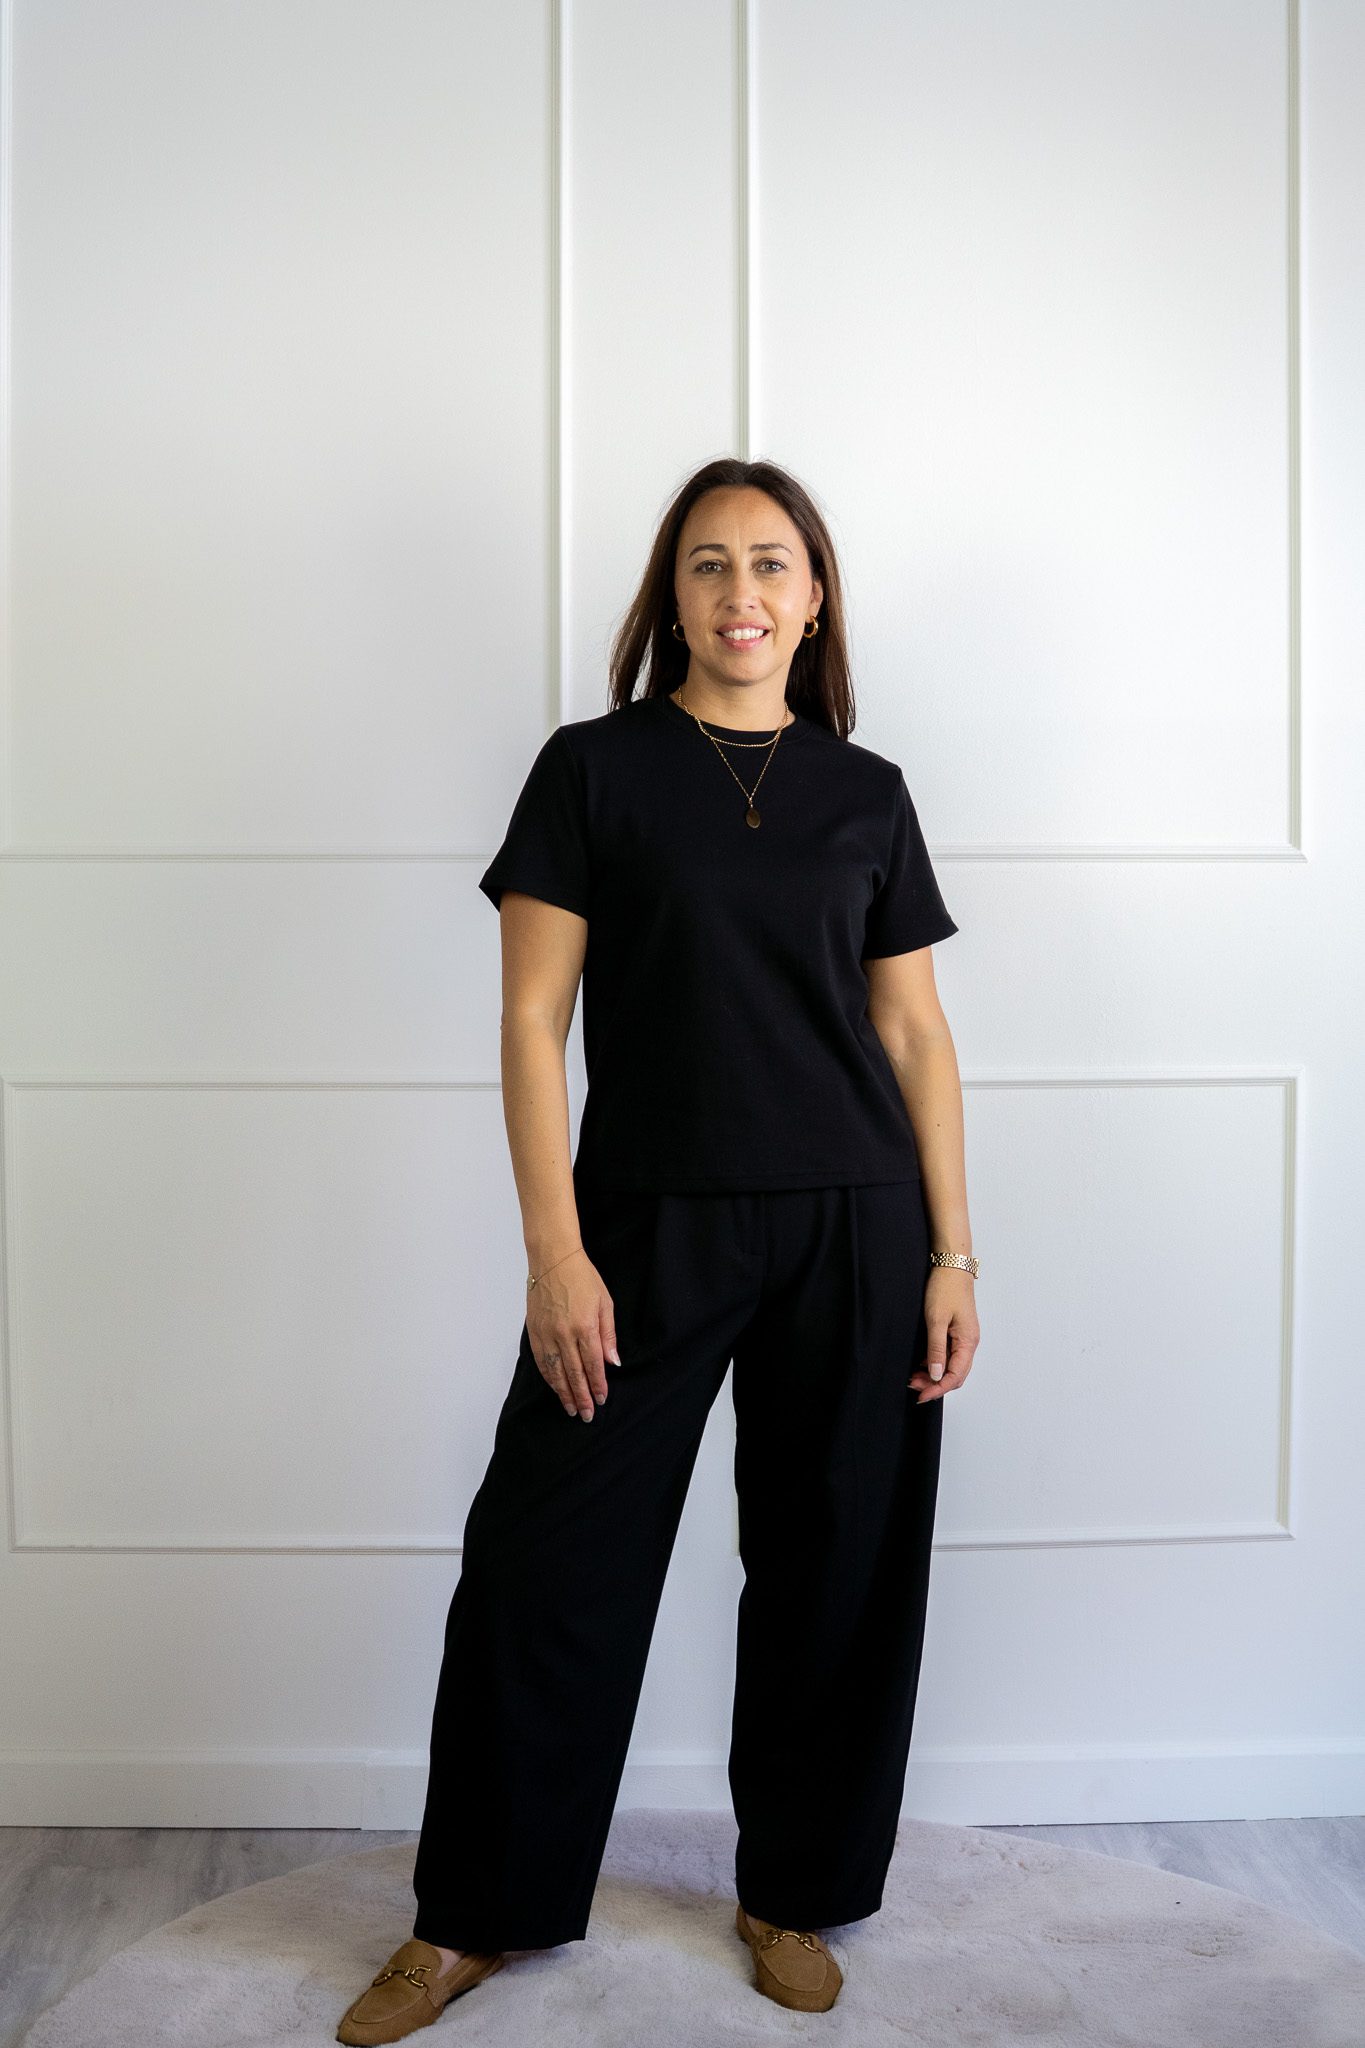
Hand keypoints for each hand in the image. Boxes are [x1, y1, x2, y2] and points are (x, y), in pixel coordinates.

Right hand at [527, 1251, 619, 1421]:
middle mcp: (564, 1334)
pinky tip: (554, 1387)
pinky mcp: (534, 1331)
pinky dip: (548, 1378)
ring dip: (563, 1393)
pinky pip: (541, 1361)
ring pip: (555, 1372)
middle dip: (581, 1397)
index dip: (598, 1385)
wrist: (553, 1260)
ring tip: (570, 1408)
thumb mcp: (605, 1303)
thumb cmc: (582, 1278)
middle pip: (573, 1373)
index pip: (593, 1364)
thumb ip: (608, 1334)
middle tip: (586, 1415)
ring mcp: (546, 1334)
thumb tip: (613, 1361)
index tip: (601, 1400)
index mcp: (584, 1327)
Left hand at [908, 1266, 978, 1402]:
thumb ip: (936, 1349)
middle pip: (955, 1375)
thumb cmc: (945, 1289)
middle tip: (913, 1385)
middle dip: (935, 1384)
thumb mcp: (936, 1320)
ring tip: (914, 1376)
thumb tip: (936, 1375)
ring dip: (934, 1374)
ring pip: (952, 1366)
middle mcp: (969, 1343)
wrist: (952, 1266)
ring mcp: (964, 1337)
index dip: (938, 1389)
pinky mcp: (958, 1332)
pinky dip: (936, 1362)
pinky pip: (949, 1355)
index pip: (955, 1376)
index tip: (921, 1396)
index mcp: (968, 1342)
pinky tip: (921, 1362)